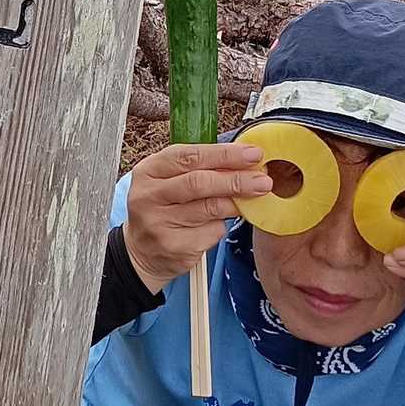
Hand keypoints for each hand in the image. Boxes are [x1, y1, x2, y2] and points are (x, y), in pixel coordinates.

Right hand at [123, 141, 270, 292]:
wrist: (142, 251)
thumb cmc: (163, 208)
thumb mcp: (170, 181)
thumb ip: (199, 169)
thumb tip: (243, 162)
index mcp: (149, 171)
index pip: (190, 156)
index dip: (224, 154)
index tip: (253, 154)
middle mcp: (149, 196)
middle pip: (199, 182)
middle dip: (236, 179)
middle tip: (262, 180)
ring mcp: (159, 223)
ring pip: (209, 208)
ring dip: (236, 202)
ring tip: (253, 198)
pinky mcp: (174, 246)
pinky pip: (210, 232)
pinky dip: (221, 226)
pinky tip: (219, 223)